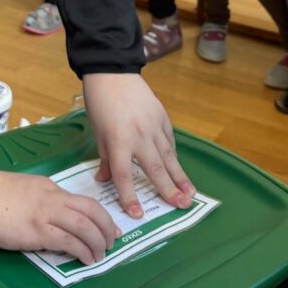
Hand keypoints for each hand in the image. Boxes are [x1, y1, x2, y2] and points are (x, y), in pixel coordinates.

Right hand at [0, 169, 118, 265]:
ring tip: (100, 255)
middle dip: (106, 227)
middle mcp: (52, 198)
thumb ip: (39, 202)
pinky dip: (82, 250)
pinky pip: (68, 240)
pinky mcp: (37, 231)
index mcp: (49, 188)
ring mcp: (45, 214)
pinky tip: (85, 259)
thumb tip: (51, 220)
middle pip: (91, 209)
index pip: (82, 201)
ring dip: (97, 241)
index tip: (108, 228)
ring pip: (84, 224)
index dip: (100, 216)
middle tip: (111, 242)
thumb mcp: (23, 191)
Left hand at [82, 73, 194, 216]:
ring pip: (169, 156)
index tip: (137, 214)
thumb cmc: (100, 104)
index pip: (125, 175)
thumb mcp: (97, 133)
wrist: (113, 73)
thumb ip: (105, 159)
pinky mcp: (162, 117)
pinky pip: (169, 141)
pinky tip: (178, 169)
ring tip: (190, 194)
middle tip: (181, 206)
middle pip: (155, 168)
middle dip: (168, 189)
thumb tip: (104, 181)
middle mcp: (139, 135)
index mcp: (118, 141)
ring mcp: (154, 126)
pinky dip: (173, 155)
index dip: (129, 196)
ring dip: (180, 176)